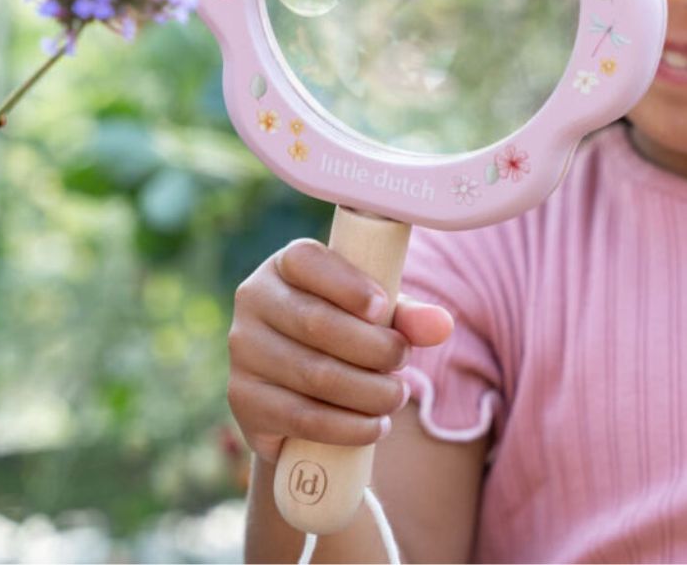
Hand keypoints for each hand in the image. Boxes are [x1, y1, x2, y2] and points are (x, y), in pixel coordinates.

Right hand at [228, 237, 453, 463]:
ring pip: (314, 374)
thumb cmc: (343, 333)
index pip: (308, 261)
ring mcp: (243, 351)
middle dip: (372, 347)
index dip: (347, 285)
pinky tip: (376, 425)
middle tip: (403, 361)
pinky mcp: (243, 399)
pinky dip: (348, 426)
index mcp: (285, 265)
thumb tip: (443, 325)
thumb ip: (406, 315)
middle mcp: (254, 300)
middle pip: (317, 323)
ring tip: (397, 396)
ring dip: (368, 391)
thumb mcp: (373, 315)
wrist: (295, 390)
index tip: (383, 308)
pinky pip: (302, 417)